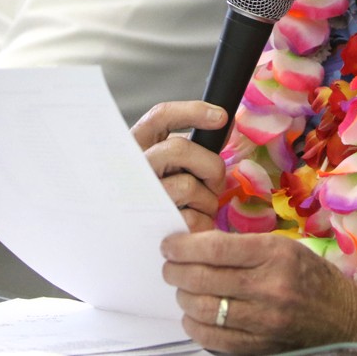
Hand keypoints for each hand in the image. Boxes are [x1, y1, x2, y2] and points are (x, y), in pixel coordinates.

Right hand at [131, 101, 227, 231]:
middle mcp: (133, 170)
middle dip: (209, 164)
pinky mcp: (151, 228)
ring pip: (188, 185)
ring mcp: (139, 199)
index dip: (193, 112)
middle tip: (215, 180)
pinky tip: (192, 226)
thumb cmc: (163, 199)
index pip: (160, 116)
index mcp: (137, 148)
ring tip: (198, 208)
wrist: (136, 245)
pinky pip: (192, 218)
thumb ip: (191, 146)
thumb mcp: (171, 167)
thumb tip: (224, 122)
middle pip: (179, 148)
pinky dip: (202, 223)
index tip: (221, 117)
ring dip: (207, 199)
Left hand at [160, 230, 356, 353]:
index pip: (215, 248)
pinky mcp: (260, 346)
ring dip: (183, 297)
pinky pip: (213, 339)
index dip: (184, 246)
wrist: (343, 314)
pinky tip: (195, 314)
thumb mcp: (283, 246)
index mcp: (276, 254)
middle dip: (176, 270)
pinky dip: (196, 325)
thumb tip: (196, 245)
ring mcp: (264, 321)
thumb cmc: (310, 275)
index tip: (170, 245)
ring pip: (203, 309)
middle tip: (170, 267)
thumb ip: (242, 246)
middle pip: (203, 278)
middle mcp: (270, 287)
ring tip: (183, 289)